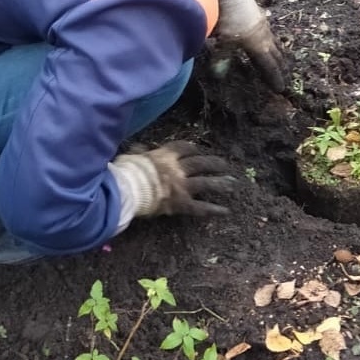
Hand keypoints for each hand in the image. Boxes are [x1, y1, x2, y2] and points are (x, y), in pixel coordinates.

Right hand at [110, 141, 236, 216]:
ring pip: (206, 182)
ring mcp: (182, 185)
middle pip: (200, 163)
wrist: (128, 189)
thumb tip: (138, 148)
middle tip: (224, 164)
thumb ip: (140, 152)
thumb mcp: (133, 157)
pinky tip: (226, 211)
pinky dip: (214, 209)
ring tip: (233, 184)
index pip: (183, 148)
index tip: (198, 150)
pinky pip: (201, 207)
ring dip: (220, 183)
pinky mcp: (182, 203)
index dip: (192, 148)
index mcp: (166, 156)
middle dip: (213, 163)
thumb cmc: (127, 172)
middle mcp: (178, 168)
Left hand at [216, 0, 288, 91]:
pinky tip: (268, 38)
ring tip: (281, 59)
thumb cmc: (229, 19)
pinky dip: (271, 41)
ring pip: (274, 43)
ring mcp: (264, 25)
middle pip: (276, 55)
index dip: (275, 77)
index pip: (270, 66)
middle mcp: (265, 37)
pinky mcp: (259, 15)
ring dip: (278, 53)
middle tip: (285, 75)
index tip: (280, 88)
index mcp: (259, 46)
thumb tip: (218, 75)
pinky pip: (269, 33)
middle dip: (280, 67)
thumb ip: (222, 58)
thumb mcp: (223, 41)